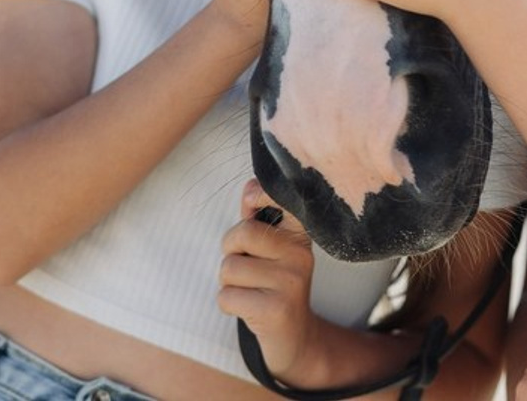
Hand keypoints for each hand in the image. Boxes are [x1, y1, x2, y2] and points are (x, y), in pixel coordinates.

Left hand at [217, 180, 318, 380]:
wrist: (294, 337)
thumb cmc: (274, 284)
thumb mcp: (273, 248)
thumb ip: (259, 217)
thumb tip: (250, 188)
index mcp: (299, 234)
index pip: (281, 200)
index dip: (260, 194)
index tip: (249, 202)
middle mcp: (300, 254)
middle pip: (243, 233)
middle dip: (230, 250)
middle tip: (243, 264)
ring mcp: (290, 282)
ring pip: (229, 268)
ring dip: (228, 282)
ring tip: (249, 289)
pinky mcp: (275, 310)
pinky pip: (226, 297)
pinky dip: (228, 303)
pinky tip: (248, 307)